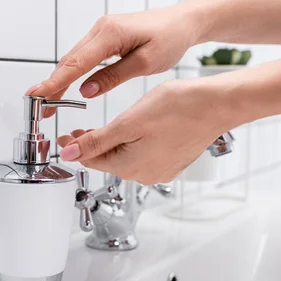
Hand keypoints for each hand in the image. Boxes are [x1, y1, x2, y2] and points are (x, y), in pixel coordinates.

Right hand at [26, 6, 198, 116]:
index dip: (54, 82)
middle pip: (68, 61)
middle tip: (40, 109)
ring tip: (48, 102)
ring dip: (59, 80)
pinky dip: (71, 72)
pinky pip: (82, 56)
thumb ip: (113, 77)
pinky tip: (65, 86)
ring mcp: (101, 31)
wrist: (184, 21)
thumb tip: (84, 92)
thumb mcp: (145, 63)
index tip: (37, 96)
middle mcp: (101, 29)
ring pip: (73, 59)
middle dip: (51, 85)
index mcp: (110, 34)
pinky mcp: (104, 36)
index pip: (75, 63)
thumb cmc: (170, 39)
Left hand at [57, 80, 234, 184]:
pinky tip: (130, 133)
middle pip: (107, 161)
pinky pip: (143, 157)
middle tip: (78, 131)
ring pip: (125, 159)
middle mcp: (144, 175)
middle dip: (91, 146)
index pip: (91, 160)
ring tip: (102, 130)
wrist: (216, 105)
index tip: (64, 137)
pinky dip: (131, 146)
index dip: (74, 147)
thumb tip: (70, 155)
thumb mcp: (127, 123)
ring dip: (111, 145)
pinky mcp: (171, 163)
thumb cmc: (178, 108)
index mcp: (130, 167)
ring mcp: (160, 171)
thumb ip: (96, 141)